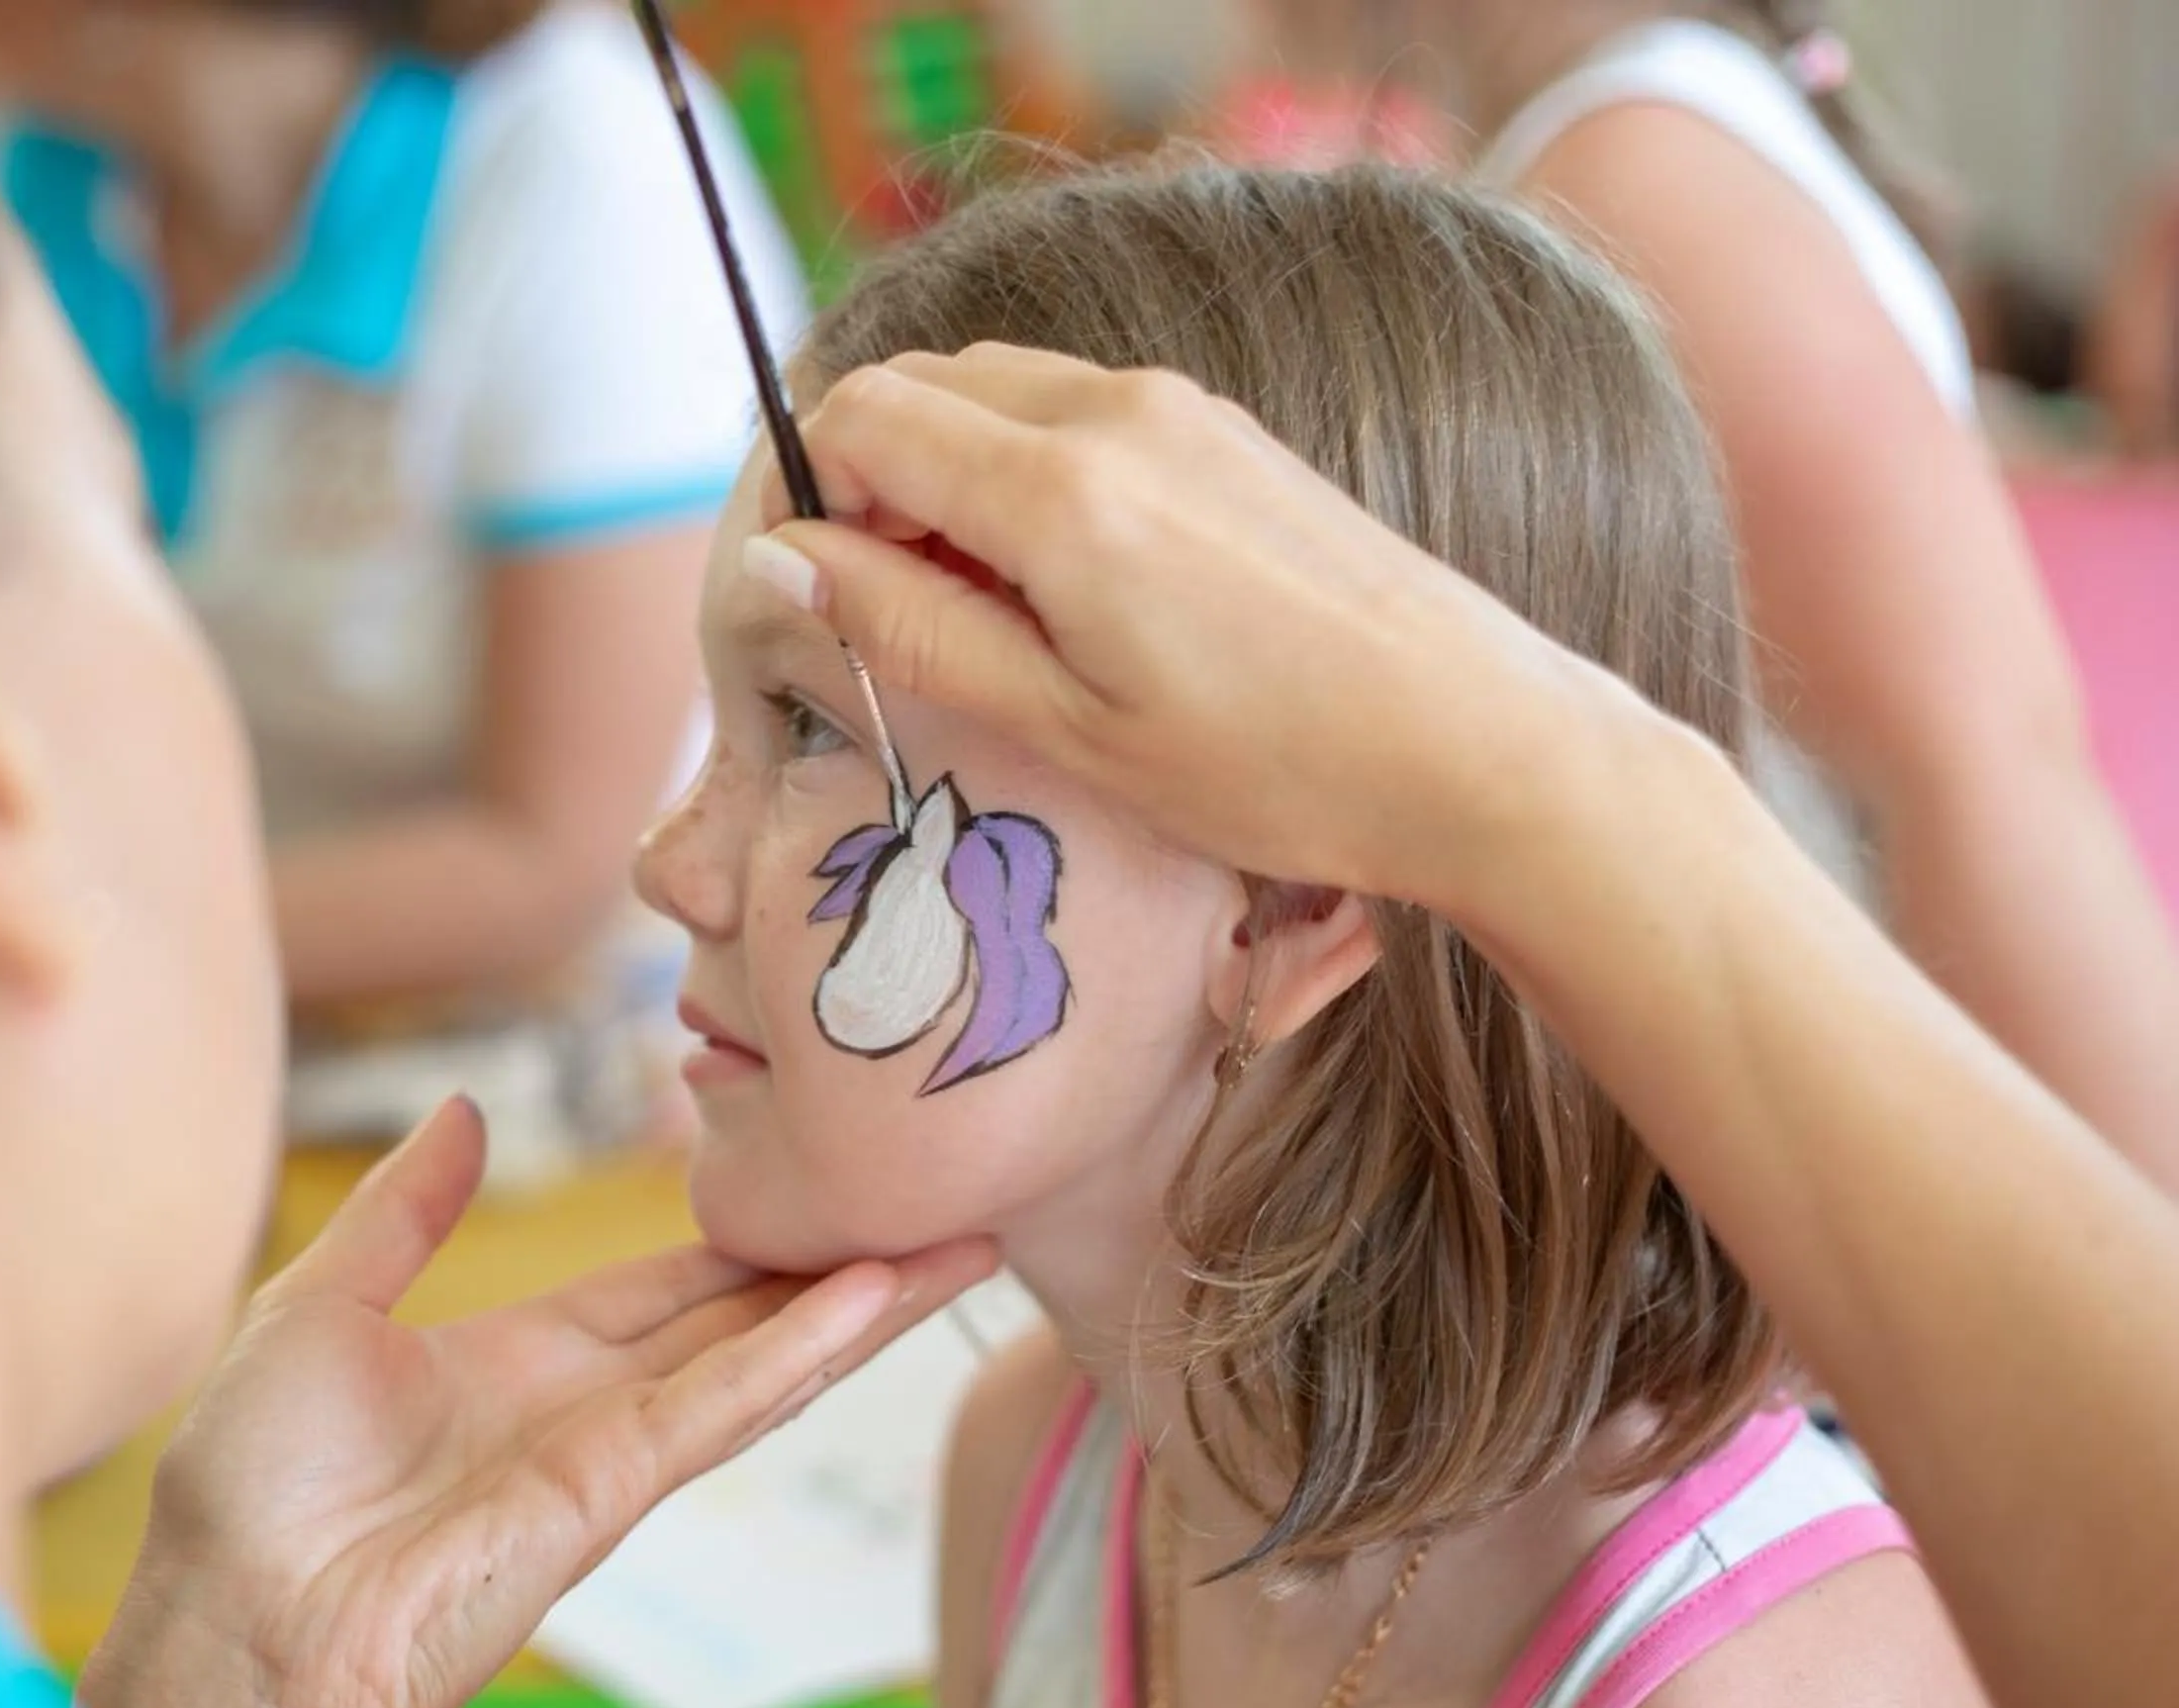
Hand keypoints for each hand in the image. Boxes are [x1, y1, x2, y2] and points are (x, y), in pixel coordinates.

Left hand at [80, 1100, 995, 1707]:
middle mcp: (582, 1405)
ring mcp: (606, 1453)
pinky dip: (798, 1352)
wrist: (226, 1626)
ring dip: (863, 1303)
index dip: (746, 1238)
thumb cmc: (245, 1489)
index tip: (827, 1184)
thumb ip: (405, 1213)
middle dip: (839, 1263)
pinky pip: (719, 1406)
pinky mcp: (609, 1494)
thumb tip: (464, 1108)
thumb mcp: (318, 1304)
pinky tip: (872, 1297)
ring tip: (965, 1236)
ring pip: (761, 1360)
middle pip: (740, 1316)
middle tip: (940, 1194)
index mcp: (516, 1360)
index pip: (662, 1284)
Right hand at [749, 344, 1682, 914]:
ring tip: (973, 617)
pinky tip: (1058, 593)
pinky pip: (1072, 412)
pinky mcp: (1223, 432)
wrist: (1480, 745)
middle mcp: (1115, 411)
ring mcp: (1180, 409)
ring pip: (993, 391)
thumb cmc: (1276, 766)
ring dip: (941, 478)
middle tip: (880, 614)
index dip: (805, 500)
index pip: (860, 417)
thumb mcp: (1066, 727)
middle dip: (864, 480)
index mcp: (1061, 489)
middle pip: (919, 383)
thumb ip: (912, 630)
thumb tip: (785, 563)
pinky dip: (1019, 475)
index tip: (810, 599)